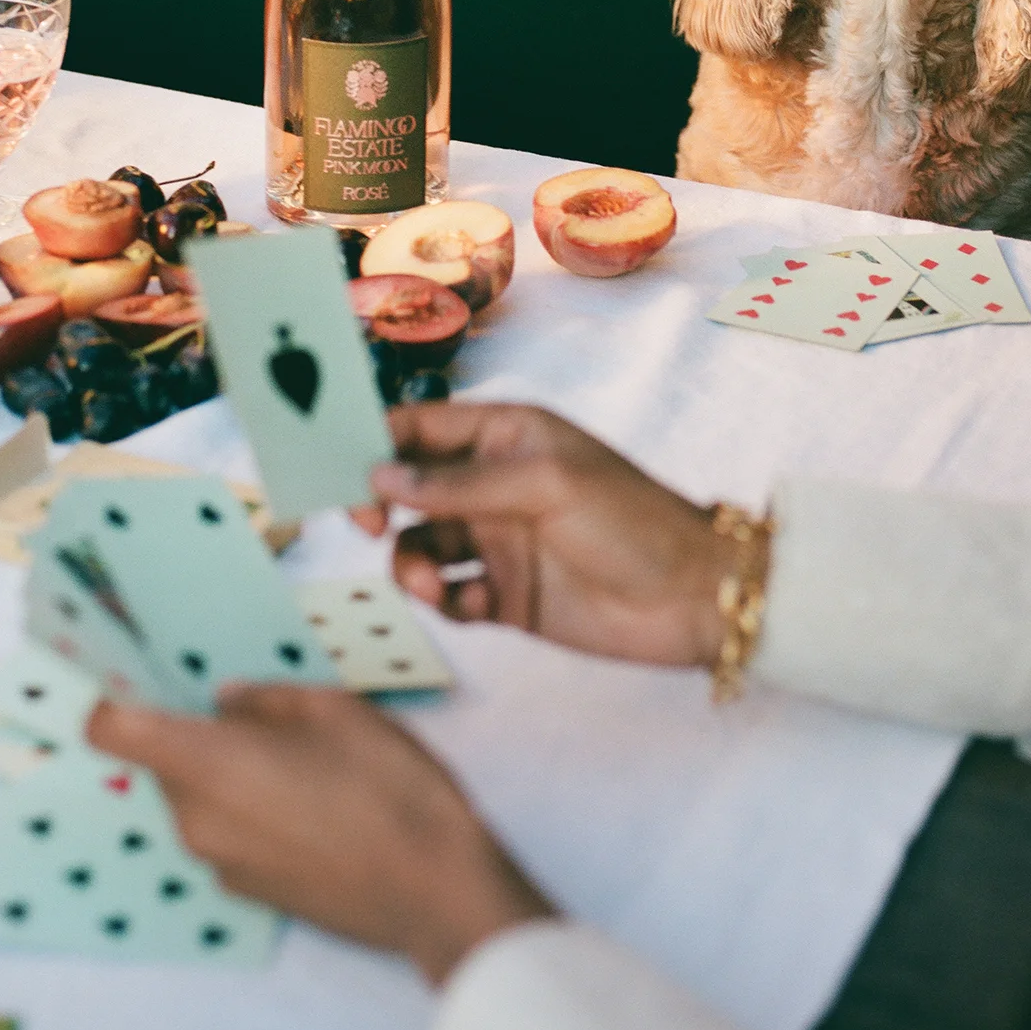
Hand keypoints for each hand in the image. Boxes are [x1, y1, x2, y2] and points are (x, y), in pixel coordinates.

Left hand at [87, 684, 553, 986]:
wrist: (433, 891)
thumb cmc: (385, 786)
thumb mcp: (333, 710)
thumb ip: (264, 699)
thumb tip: (225, 703)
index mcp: (203, 763)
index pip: (110, 728)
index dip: (111, 695)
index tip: (136, 673)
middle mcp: (193, 819)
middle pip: (162, 761)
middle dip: (197, 733)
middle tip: (262, 713)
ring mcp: (218, 864)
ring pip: (198, 797)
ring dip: (228, 773)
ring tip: (301, 758)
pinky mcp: (248, 894)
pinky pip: (227, 833)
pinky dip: (250, 811)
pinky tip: (312, 804)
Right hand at [358, 402, 750, 667]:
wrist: (693, 597)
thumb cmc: (633, 520)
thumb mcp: (545, 484)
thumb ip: (459, 484)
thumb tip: (381, 478)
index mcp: (505, 435)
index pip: (421, 427)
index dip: (376, 442)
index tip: (338, 467)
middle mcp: (493, 484)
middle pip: (409, 488)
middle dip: (379, 505)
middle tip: (369, 526)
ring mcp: (497, 540)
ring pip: (420, 546)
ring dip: (410, 563)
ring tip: (429, 583)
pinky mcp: (504, 596)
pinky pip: (449, 593)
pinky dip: (444, 599)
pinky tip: (467, 602)